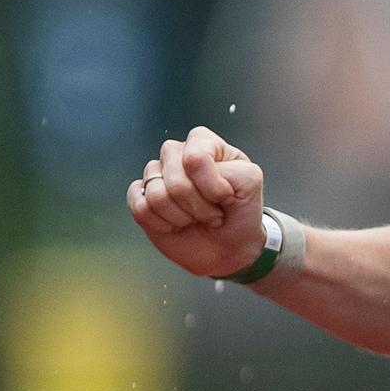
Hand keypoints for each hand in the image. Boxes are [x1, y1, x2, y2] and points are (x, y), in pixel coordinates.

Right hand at [127, 126, 267, 277]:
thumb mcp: (250, 183)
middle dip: (198, 206)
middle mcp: (176, 154)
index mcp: (204, 143)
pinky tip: (175, 225)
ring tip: (195, 218)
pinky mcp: (140, 198)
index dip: (212, 186)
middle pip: (174, 178)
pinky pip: (140, 208)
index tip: (227, 198)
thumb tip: (193, 171)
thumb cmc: (240, 212)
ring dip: (181, 217)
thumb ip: (228, 168)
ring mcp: (156, 175)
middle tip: (212, 214)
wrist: (228, 247)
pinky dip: (161, 224)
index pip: (195, 157)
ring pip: (156, 195)